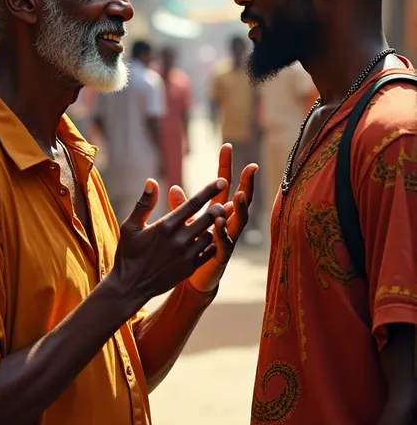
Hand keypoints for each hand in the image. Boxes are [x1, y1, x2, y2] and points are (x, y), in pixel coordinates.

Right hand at [112, 177, 227, 300]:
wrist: (130, 287)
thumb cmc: (128, 254)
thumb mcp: (130, 227)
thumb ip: (144, 204)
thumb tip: (151, 181)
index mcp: (165, 226)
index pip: (193, 204)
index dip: (210, 191)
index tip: (223, 182)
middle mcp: (179, 239)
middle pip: (208, 218)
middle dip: (218, 208)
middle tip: (224, 201)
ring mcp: (187, 255)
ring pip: (211, 235)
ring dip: (216, 226)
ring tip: (220, 218)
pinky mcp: (190, 267)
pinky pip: (209, 252)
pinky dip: (213, 243)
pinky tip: (213, 238)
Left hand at [169, 143, 257, 292]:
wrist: (191, 279)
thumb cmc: (189, 248)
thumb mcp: (184, 224)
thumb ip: (181, 207)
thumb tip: (173, 187)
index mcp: (218, 211)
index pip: (224, 184)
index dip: (225, 166)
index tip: (226, 146)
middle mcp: (227, 223)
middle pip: (241, 199)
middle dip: (247, 183)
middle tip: (251, 166)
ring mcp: (228, 239)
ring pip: (239, 221)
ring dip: (241, 207)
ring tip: (240, 194)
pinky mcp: (221, 255)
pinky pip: (225, 243)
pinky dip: (222, 232)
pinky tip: (218, 222)